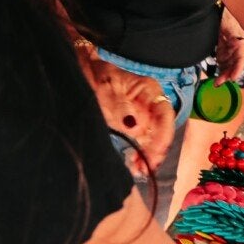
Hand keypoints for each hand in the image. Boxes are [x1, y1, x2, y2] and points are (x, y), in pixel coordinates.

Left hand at [77, 49, 175, 174]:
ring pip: (153, 140)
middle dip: (156, 151)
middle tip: (145, 168)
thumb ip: (119, 105)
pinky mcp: (129, 128)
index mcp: (148, 90)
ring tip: (139, 170)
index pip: (165, 114)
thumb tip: (135, 126)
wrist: (79, 72)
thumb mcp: (105, 86)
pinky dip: (140, 155)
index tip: (154, 153)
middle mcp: (148, 105)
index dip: (163, 136)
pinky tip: (135, 166)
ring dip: (149, 156)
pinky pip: (141, 143)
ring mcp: (140, 117)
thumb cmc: (94, 75)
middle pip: (162, 130)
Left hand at [214, 8, 243, 85]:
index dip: (239, 68)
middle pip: (235, 63)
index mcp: (240, 40)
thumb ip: (231, 32)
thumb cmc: (226, 15)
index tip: (233, 78)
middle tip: (220, 82)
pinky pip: (223, 63)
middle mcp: (237, 47)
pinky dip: (220, 70)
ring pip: (229, 65)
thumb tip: (236, 43)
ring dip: (224, 75)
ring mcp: (230, 49)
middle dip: (229, 74)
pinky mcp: (223, 50)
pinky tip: (216, 78)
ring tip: (216, 83)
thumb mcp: (229, 22)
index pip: (242, 56)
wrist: (219, 11)